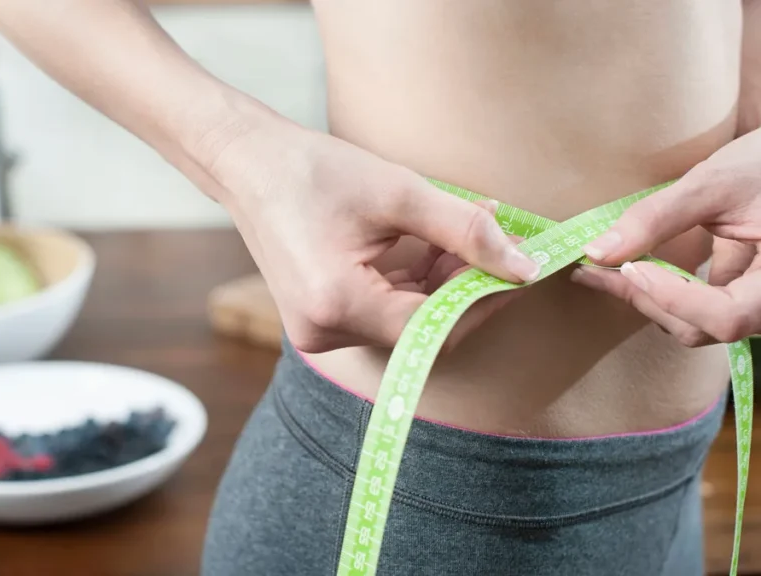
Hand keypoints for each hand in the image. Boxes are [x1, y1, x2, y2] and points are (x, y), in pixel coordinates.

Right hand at [204, 120, 539, 352]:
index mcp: (337, 304)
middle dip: (466, 291)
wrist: (249, 164)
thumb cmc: (315, 170)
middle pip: (421, 331)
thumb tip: (526, 268)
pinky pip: (382, 316)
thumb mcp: (399, 192)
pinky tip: (432, 250)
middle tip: (500, 247)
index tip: (521, 266)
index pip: (435, 327)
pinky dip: (414, 288)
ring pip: (405, 325)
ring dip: (442, 287)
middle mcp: (324, 332)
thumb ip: (466, 231)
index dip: (485, 299)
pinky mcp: (319, 320)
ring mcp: (318, 331)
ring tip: (466, 237)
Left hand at [573, 129, 760, 345]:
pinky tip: (627, 268)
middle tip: (596, 273)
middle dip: (648, 300)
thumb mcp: (714, 184)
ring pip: (701, 323)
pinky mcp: (744, 291)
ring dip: (651, 299)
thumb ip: (657, 219)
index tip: (630, 269)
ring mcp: (758, 300)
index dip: (675, 299)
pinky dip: (663, 289)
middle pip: (706, 326)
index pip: (728, 316)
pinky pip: (702, 305)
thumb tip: (598, 252)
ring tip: (602, 273)